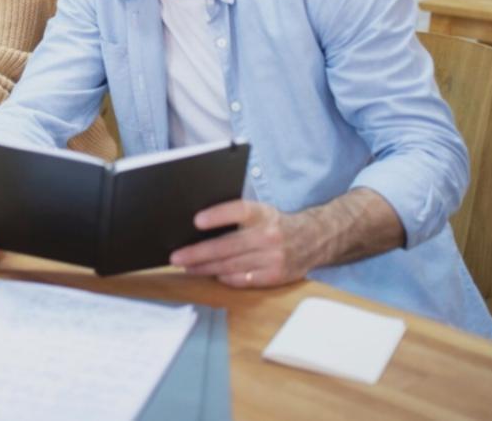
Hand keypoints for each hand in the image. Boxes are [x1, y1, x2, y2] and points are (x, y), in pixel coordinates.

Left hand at [169, 199, 316, 287]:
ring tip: (186, 267)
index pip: (239, 211)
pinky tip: (210, 275)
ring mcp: (273, 258)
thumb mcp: (262, 211)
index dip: (218, 215)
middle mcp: (269, 235)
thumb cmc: (276, 224)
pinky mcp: (275, 276)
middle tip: (176, 257)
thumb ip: (237, 217)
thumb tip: (198, 226)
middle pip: (228, 246)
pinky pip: (243, 280)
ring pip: (231, 266)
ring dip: (205, 268)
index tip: (196, 221)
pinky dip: (224, 278)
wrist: (314, 239)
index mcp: (264, 214)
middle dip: (198, 253)